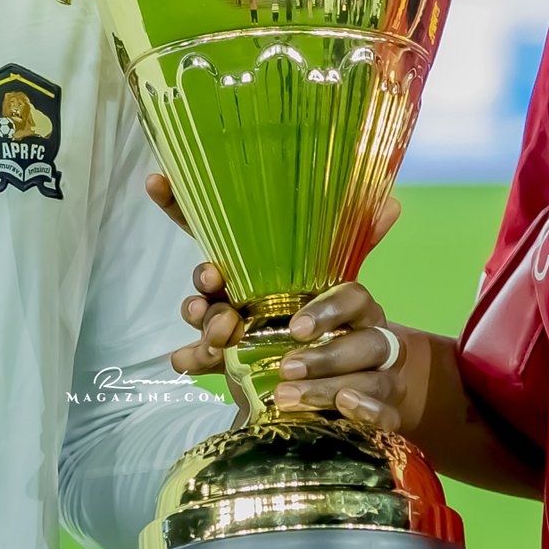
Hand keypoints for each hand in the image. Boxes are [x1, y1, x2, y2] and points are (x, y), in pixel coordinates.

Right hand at [149, 174, 417, 427]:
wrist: (324, 370)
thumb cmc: (321, 312)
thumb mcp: (341, 276)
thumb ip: (359, 241)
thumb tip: (392, 202)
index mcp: (251, 258)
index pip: (211, 223)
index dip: (178, 199)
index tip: (156, 179)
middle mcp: (231, 285)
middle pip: (205, 273)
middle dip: (202, 275)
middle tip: (213, 279)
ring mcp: (224, 321)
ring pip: (201, 313)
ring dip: (203, 317)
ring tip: (222, 329)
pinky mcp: (223, 358)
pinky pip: (199, 355)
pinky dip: (191, 357)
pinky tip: (185, 361)